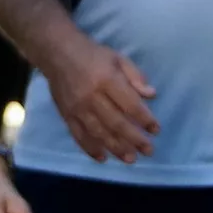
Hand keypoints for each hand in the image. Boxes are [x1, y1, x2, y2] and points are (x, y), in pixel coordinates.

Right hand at [45, 37, 159, 162]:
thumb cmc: (93, 55)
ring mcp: (77, 108)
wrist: (57, 54)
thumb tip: (152, 95)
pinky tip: (102, 158)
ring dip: (116, 148)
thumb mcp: (118, 58)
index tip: (156, 130)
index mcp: (107, 79)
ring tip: (130, 159)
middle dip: (134, 139)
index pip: (130, 104)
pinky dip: (90, 149)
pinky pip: (78, 136)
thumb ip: (136, 76)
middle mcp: (92, 96)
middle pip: (116, 123)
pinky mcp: (66, 115)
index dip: (145, 119)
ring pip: (99, 133)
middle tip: (149, 151)